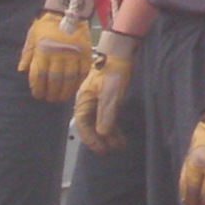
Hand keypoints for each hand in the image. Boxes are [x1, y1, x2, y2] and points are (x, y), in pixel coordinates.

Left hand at [20, 0, 97, 104]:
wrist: (67, 10)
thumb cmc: (46, 24)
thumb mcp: (32, 36)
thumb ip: (27, 54)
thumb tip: (21, 70)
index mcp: (43, 51)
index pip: (39, 76)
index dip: (38, 88)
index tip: (37, 95)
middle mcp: (58, 55)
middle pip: (55, 81)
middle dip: (51, 93)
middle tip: (49, 99)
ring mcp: (73, 55)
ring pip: (69, 80)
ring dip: (64, 92)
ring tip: (60, 98)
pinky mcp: (85, 54)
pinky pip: (82, 73)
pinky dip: (78, 83)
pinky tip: (73, 89)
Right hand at [74, 29, 137, 151]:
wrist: (120, 54)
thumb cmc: (113, 72)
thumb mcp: (109, 93)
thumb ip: (106, 113)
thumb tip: (102, 133)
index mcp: (83, 102)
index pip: (83, 126)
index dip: (91, 139)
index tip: (102, 149)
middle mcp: (88, 104)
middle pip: (91, 127)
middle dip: (101, 140)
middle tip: (110, 150)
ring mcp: (98, 102)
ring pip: (101, 123)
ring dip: (109, 135)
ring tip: (119, 146)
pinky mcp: (107, 99)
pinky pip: (108, 117)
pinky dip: (114, 127)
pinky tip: (120, 135)